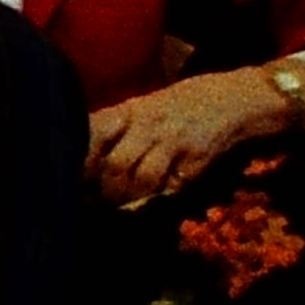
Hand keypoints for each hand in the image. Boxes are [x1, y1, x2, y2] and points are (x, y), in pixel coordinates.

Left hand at [84, 67, 304, 204]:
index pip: (94, 133)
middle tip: (89, 202)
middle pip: (114, 163)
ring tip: (115, 207)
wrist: (239, 98)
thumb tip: (84, 152)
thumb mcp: (148, 105)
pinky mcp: (196, 164)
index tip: (65, 174)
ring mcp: (174, 145)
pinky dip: (154, 199)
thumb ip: (118, 126)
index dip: (79, 158)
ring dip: (124, 198)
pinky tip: (146, 204)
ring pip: (139, 179)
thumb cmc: (189, 101)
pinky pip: (168, 188)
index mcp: (133, 110)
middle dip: (99, 188)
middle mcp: (150, 126)